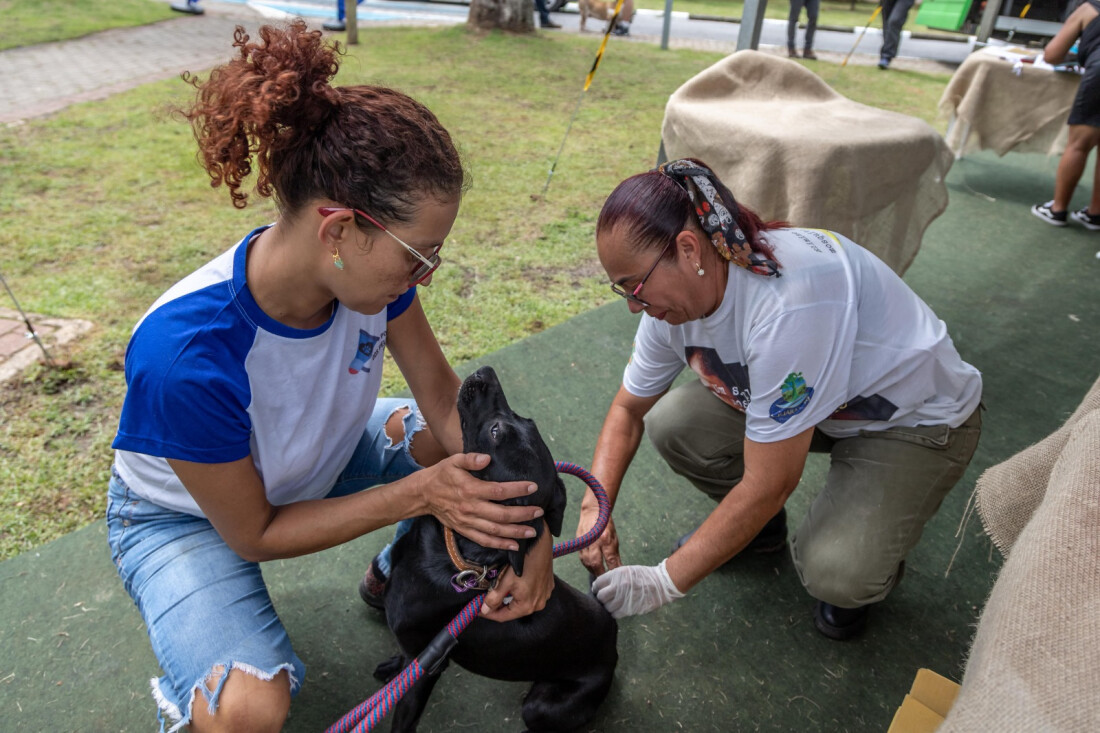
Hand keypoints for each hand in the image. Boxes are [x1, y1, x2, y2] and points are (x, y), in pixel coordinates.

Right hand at [419, 453, 542, 550]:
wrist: (422, 494)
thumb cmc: (441, 475)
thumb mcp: (453, 461)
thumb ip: (471, 459)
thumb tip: (487, 458)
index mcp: (470, 489)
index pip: (498, 491)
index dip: (517, 489)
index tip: (533, 487)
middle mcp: (470, 508)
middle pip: (501, 515)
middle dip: (523, 514)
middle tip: (539, 512)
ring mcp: (468, 522)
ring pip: (495, 531)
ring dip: (515, 532)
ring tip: (533, 531)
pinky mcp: (465, 530)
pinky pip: (484, 540)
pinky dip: (500, 545)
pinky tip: (514, 546)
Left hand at [480, 526, 553, 621]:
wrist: (540, 545)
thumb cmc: (523, 562)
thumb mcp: (505, 581)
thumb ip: (494, 598)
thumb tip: (485, 610)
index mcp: (527, 606)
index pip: (503, 617)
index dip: (488, 614)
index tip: (477, 609)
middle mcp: (538, 604)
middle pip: (513, 611)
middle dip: (499, 606)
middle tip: (485, 600)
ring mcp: (544, 595)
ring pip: (522, 603)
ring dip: (510, 599)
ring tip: (498, 592)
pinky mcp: (547, 587)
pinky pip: (531, 595)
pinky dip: (521, 593)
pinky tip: (514, 585)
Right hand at [576, 507, 620, 576]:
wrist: (592, 511)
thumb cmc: (606, 525)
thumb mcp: (614, 538)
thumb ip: (615, 555)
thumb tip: (619, 569)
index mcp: (605, 538)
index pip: (610, 558)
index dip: (612, 570)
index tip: (616, 579)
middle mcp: (593, 540)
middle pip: (595, 563)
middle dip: (600, 574)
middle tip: (606, 582)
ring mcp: (584, 542)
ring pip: (587, 562)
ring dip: (593, 571)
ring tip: (599, 577)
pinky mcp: (578, 543)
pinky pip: (582, 558)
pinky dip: (587, 565)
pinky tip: (592, 569)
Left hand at [591, 560, 684, 618]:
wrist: (661, 584)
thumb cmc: (643, 576)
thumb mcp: (626, 571)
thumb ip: (613, 578)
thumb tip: (600, 587)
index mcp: (617, 575)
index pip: (598, 583)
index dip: (597, 588)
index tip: (598, 590)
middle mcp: (619, 586)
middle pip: (601, 597)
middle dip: (601, 598)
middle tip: (605, 598)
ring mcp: (624, 598)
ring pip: (607, 607)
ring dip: (609, 606)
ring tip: (614, 604)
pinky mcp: (630, 609)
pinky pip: (615, 614)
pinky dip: (615, 613)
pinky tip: (619, 609)